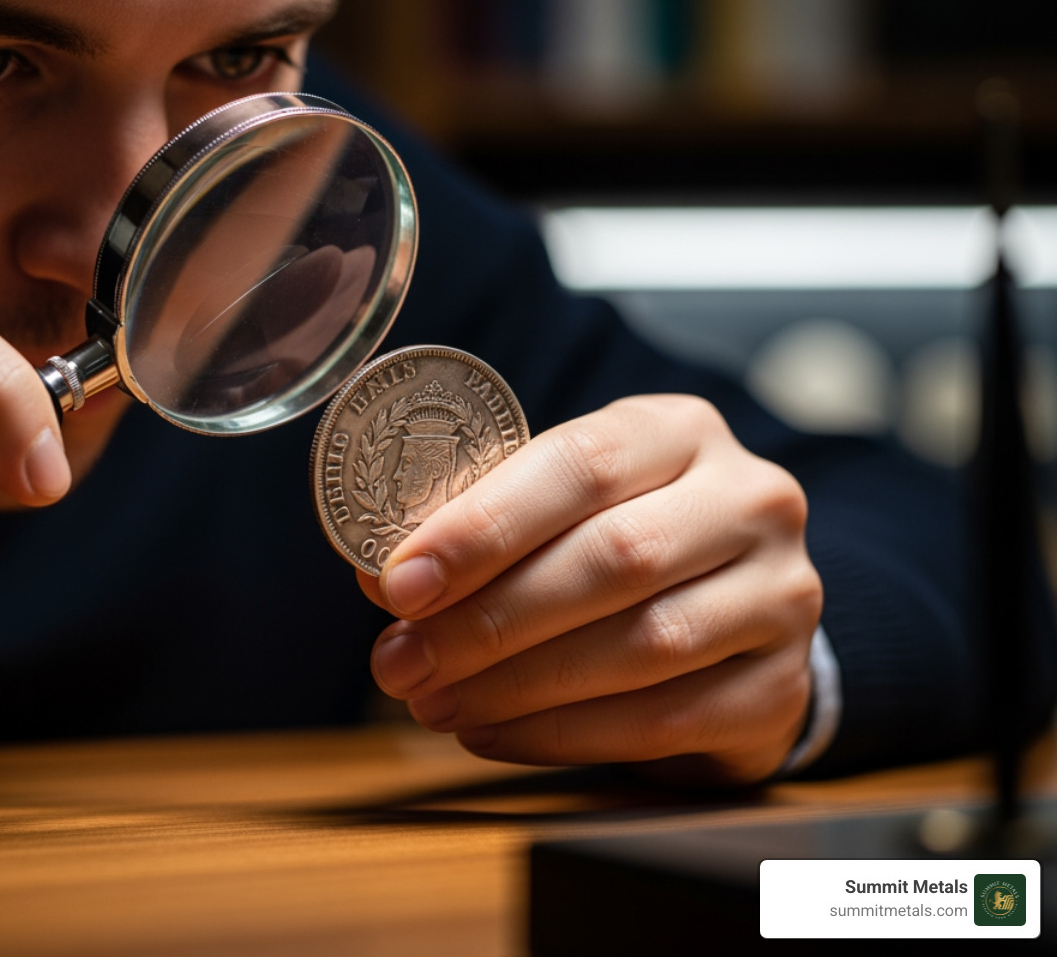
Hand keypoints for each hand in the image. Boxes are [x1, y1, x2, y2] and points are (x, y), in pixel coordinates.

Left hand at [360, 395, 821, 785]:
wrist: (735, 621)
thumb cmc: (619, 546)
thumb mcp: (557, 511)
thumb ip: (480, 533)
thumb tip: (385, 579)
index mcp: (679, 432)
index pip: (580, 465)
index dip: (484, 526)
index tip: (401, 582)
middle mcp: (750, 501)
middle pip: (612, 558)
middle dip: (487, 620)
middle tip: (399, 662)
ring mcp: (781, 596)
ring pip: (642, 646)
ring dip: (516, 685)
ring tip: (433, 703)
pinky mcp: (782, 689)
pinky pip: (663, 721)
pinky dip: (561, 735)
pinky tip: (492, 733)